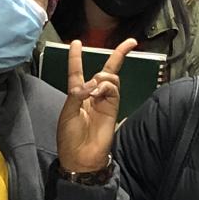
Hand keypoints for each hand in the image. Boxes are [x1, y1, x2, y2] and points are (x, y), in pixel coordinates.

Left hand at [57, 38, 137, 172]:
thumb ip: (77, 94)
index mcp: (76, 94)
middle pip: (105, 70)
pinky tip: (98, 94)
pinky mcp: (113, 108)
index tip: (76, 42)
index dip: (75, 56)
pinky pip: (114, 89)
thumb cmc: (70, 136)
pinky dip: (106, 86)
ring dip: (103, 77)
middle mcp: (92, 94)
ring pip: (110, 77)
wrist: (82, 157)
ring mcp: (105, 100)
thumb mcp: (67, 113)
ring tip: (94, 90)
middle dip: (119, 54)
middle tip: (131, 42)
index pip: (77, 70)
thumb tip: (92, 82)